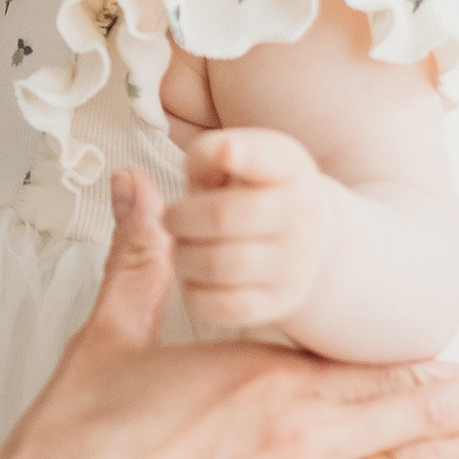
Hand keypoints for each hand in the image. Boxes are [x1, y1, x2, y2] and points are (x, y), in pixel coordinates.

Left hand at [165, 122, 336, 333]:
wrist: (308, 244)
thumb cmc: (253, 193)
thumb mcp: (238, 163)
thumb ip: (205, 159)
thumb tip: (150, 179)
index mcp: (289, 167)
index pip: (268, 156)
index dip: (242, 153)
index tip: (225, 151)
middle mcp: (302, 214)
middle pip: (221, 216)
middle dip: (180, 218)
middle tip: (172, 219)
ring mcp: (295, 264)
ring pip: (216, 265)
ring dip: (183, 256)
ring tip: (183, 248)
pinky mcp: (280, 303)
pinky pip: (222, 307)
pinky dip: (195, 293)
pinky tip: (195, 278)